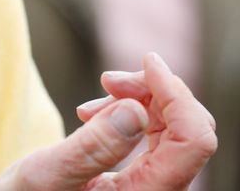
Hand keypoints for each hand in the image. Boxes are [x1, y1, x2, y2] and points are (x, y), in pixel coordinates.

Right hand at [0, 53, 215, 190]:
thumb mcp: (47, 175)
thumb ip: (92, 149)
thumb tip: (136, 111)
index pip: (193, 142)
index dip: (177, 95)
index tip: (148, 61)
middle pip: (189, 130)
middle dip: (154, 92)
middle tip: (106, 80)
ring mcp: (155, 187)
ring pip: (176, 128)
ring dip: (141, 98)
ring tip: (98, 95)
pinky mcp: (144, 178)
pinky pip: (158, 135)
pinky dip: (133, 111)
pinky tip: (97, 112)